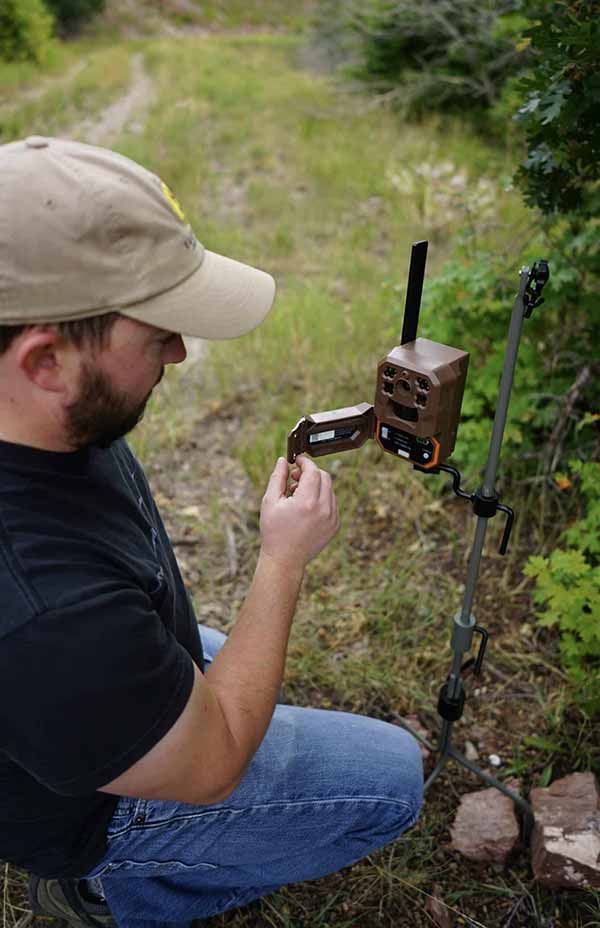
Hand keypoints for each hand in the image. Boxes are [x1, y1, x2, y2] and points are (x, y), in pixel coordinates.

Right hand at [259, 455, 339, 571]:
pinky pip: (332, 503)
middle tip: (295, 478)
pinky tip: (306, 508)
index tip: (297, 461)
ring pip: (329, 489)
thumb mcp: (270, 501)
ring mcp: (332, 518)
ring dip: (315, 486)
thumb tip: (283, 460)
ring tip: (297, 495)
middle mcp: (323, 509)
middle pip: (324, 477)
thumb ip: (277, 477)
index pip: (313, 471)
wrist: (285, 559)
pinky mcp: (335, 525)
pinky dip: (321, 499)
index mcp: (307, 502)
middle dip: (310, 473)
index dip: (305, 462)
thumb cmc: (274, 531)